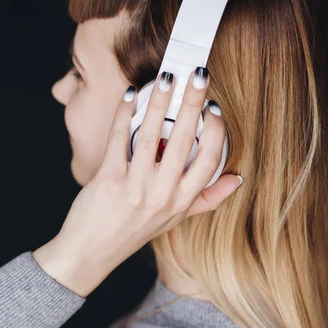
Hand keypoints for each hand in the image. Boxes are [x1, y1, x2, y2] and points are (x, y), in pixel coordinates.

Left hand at [33, 68, 242, 297]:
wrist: (91, 252)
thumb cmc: (133, 231)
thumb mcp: (174, 220)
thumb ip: (205, 199)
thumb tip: (236, 179)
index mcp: (181, 202)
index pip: (210, 160)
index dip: (216, 130)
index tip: (214, 106)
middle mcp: (162, 196)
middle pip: (185, 141)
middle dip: (193, 103)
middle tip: (199, 75)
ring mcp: (135, 188)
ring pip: (152, 136)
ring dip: (160, 103)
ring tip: (167, 77)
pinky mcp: (108, 180)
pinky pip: (119, 139)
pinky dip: (124, 114)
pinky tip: (130, 95)